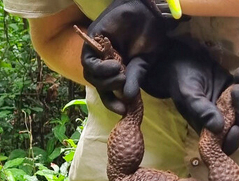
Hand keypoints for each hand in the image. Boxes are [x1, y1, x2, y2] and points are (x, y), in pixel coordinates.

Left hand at [82, 0, 177, 114]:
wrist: (148, 13)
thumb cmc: (150, 36)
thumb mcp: (144, 63)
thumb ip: (134, 79)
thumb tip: (128, 98)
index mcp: (117, 70)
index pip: (108, 91)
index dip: (112, 102)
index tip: (122, 110)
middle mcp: (105, 62)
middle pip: (97, 84)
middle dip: (109, 89)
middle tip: (123, 82)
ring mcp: (98, 52)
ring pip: (90, 75)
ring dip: (104, 79)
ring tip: (120, 72)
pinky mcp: (92, 41)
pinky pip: (88, 62)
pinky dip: (100, 68)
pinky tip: (114, 65)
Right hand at [141, 40, 238, 154]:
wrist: (183, 60)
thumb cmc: (182, 81)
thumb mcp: (188, 96)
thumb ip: (202, 112)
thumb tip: (219, 128)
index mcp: (209, 128)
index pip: (226, 144)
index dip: (233, 141)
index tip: (234, 128)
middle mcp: (224, 119)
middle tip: (235, 88)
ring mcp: (233, 105)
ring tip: (238, 73)